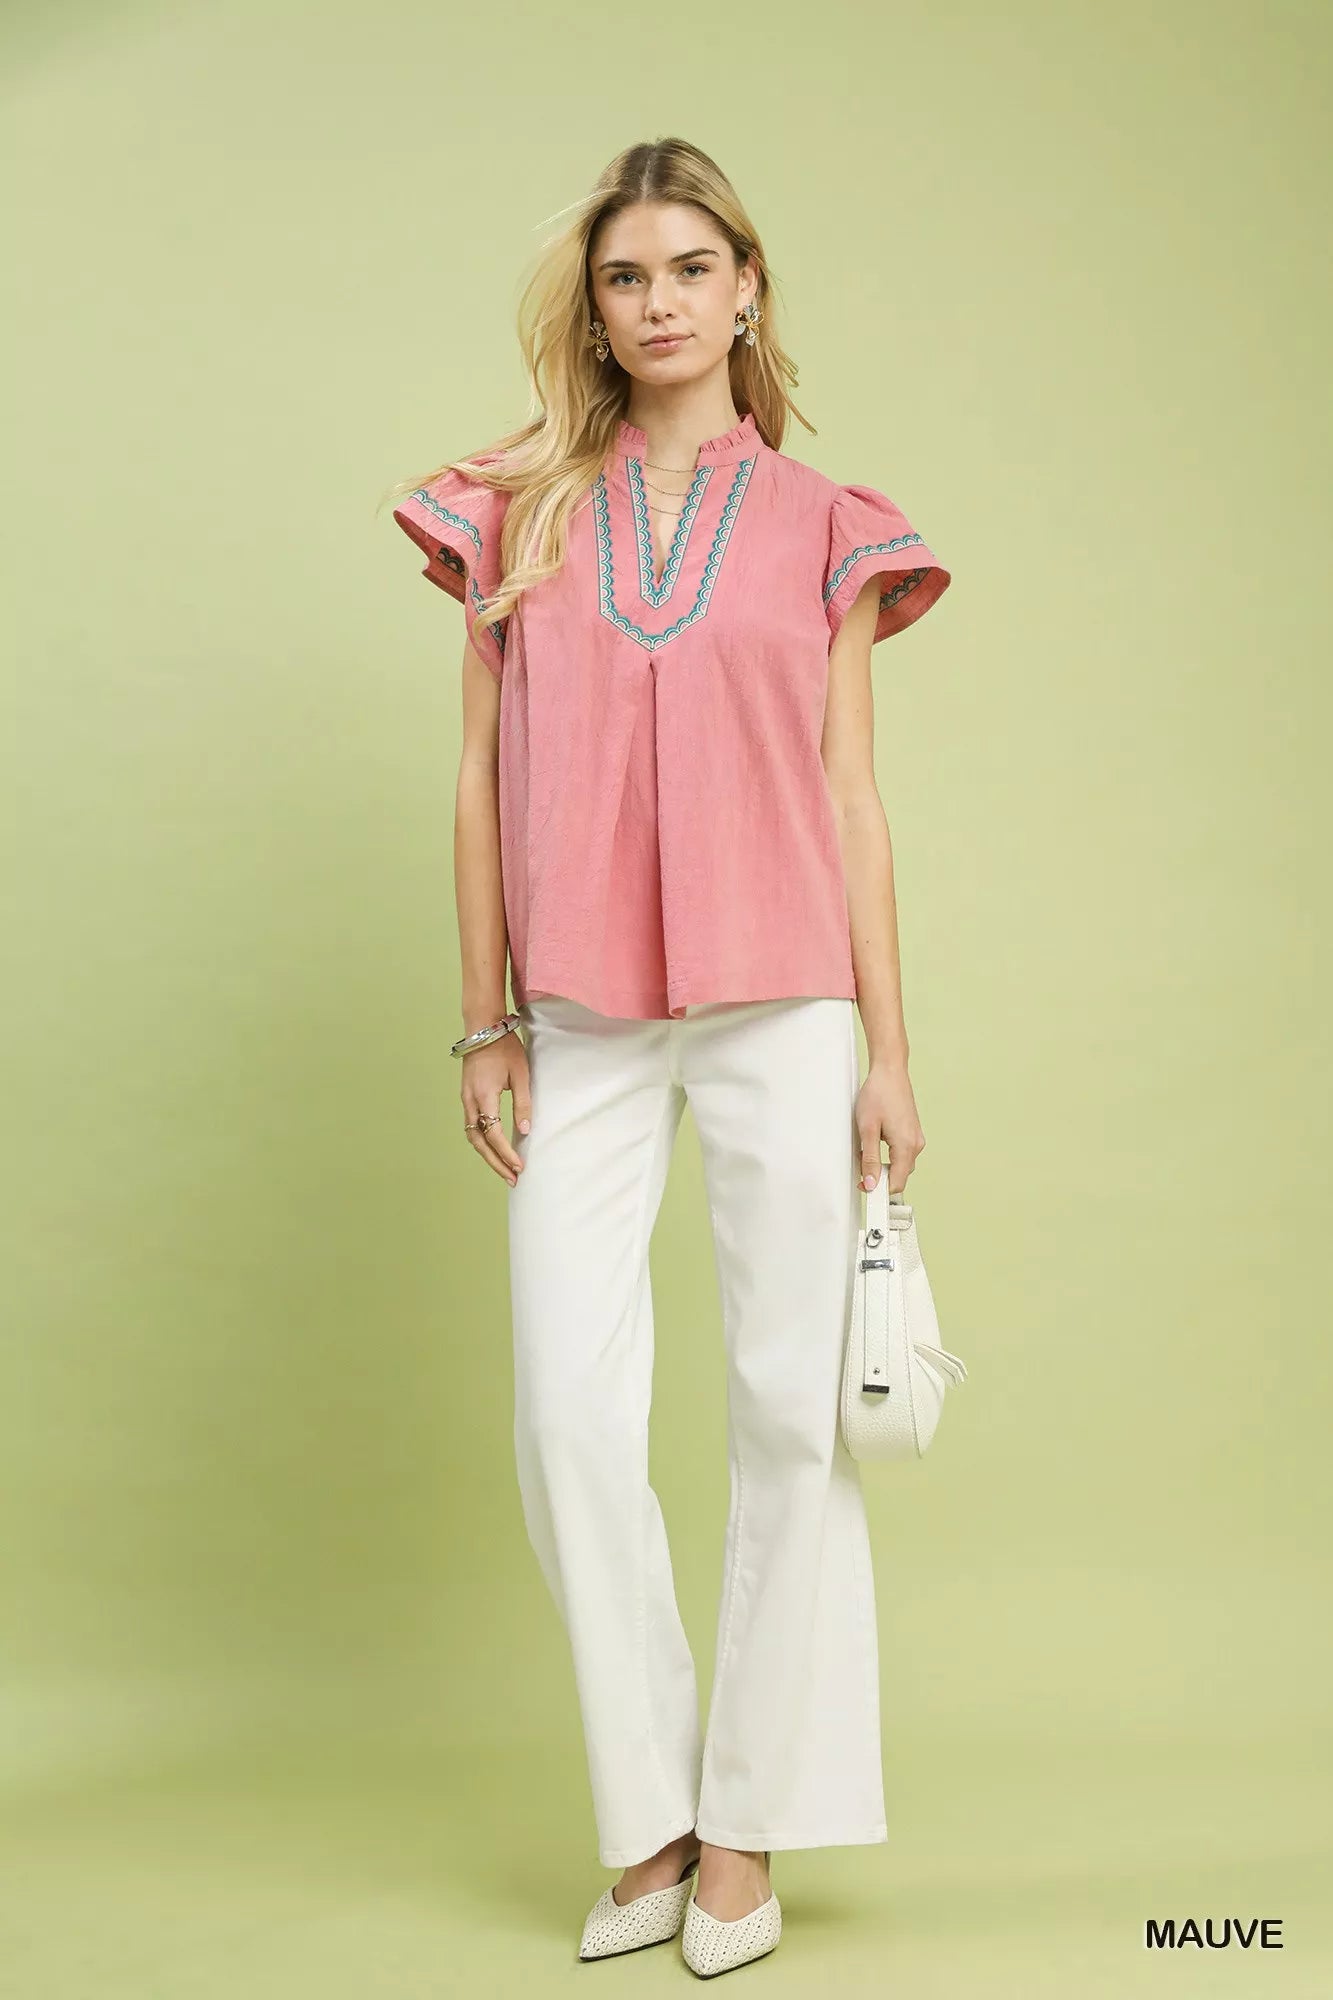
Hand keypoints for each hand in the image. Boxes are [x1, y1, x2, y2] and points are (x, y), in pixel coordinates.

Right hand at [461, 1030, 532, 1185]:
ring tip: (504, 1169)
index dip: (506, 1153)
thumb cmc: (504, 1048)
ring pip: (472, 1136)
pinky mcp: (467, 1096)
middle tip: (512, 1178)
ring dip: (487, 1155)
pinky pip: (471, 1125)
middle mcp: (470, 1101)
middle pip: (479, 1142)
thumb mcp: (520, 1075)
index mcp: (484, 1096)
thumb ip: (523, 1104)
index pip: (493, 1135)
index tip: (519, 1166)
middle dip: (495, 1162)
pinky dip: (482, 1142)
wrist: (482, 1028)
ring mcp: (465, 1099)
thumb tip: (525, 1132)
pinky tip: (494, 1148)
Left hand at [854, 1059, 924, 1195]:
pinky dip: (889, 1154)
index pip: (897, 1183)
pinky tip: (875, 1142)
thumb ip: (869, 1159)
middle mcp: (916, 1144)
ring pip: (900, 1164)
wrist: (890, 1071)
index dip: (879, 1189)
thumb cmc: (878, 1094)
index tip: (865, 1189)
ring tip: (865, 1151)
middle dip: (880, 1177)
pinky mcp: (912, 1132)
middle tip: (860, 1169)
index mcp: (906, 1146)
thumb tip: (870, 1183)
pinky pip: (902, 1152)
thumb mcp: (867, 1129)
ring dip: (883, 1165)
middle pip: (899, 1175)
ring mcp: (916, 1137)